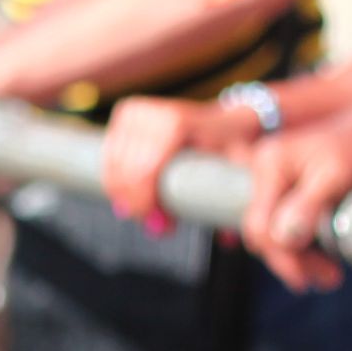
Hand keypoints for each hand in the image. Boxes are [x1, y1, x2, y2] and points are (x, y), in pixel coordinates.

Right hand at [99, 97, 258, 226]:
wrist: (231, 119)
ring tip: (152, 214)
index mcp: (178, 122)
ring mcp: (136, 111)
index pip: (144, 168)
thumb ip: (235, 198)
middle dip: (137, 205)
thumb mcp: (243, 166)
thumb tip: (227, 239)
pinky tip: (134, 197)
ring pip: (113, 166)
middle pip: (125, 171)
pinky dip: (117, 181)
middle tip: (161, 226)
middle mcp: (152, 113)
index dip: (144, 201)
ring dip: (125, 197)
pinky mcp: (126, 114)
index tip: (163, 225)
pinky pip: (109, 157)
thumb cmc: (238, 146)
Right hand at [238, 105, 351, 292]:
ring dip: (300, 256)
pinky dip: (307, 243)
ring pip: (277, 232)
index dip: (283, 258)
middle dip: (293, 260)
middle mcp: (267, 171)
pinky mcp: (295, 188)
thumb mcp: (338, 175)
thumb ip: (307, 205)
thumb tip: (282, 238)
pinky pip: (290, 224)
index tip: (308, 279)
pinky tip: (328, 253)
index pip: (260, 226)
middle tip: (328, 279)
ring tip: (331, 273)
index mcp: (270, 165)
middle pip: (265, 233)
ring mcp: (279, 180)